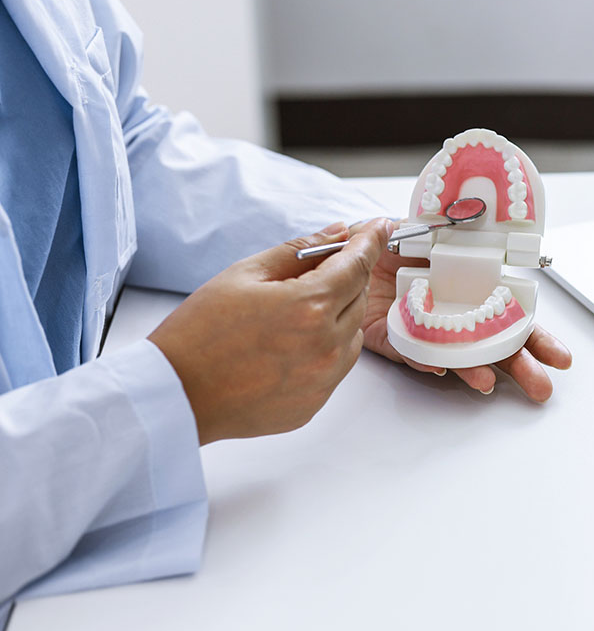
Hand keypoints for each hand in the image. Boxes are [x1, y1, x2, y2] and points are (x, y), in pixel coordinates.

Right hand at [148, 218, 393, 443]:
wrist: (175, 393)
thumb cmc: (200, 331)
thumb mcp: (246, 274)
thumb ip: (300, 251)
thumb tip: (338, 233)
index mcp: (309, 307)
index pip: (357, 264)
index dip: (372, 241)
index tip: (382, 226)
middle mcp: (326, 346)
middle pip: (358, 298)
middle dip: (345, 278)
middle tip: (317, 270)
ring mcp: (322, 380)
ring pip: (352, 335)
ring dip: (337, 316)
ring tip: (292, 315)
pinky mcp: (314, 404)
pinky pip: (336, 366)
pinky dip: (325, 349)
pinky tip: (287, 347)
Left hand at [360, 238, 571, 399]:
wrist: (333, 258)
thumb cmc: (375, 240)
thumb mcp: (411, 224)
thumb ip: (438, 224)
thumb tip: (466, 217)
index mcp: (460, 283)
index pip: (504, 310)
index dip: (530, 331)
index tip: (555, 352)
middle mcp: (445, 308)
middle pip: (489, 340)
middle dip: (518, 362)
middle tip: (541, 385)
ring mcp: (420, 326)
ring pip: (455, 353)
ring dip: (474, 368)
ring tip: (488, 382)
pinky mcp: (389, 337)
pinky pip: (409, 352)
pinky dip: (424, 359)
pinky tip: (440, 366)